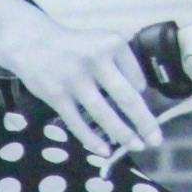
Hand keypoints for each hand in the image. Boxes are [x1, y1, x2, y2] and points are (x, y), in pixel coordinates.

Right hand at [0, 17, 163, 160]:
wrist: (34, 44)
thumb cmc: (74, 47)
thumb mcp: (102, 42)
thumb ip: (122, 62)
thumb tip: (139, 92)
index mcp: (112, 45)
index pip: (136, 77)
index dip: (142, 94)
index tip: (139, 103)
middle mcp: (95, 61)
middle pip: (126, 99)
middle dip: (144, 122)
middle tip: (156, 140)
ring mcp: (75, 80)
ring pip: (103, 114)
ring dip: (123, 134)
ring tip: (136, 146)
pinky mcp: (57, 96)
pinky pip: (78, 123)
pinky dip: (92, 139)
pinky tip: (104, 150)